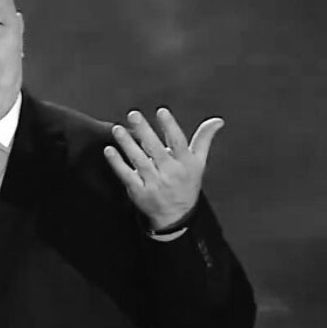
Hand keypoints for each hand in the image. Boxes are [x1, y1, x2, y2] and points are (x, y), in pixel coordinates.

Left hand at [103, 108, 222, 229]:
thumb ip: (204, 139)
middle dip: (144, 131)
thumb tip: (217, 120)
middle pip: (156, 150)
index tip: (162, 111)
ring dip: (127, 144)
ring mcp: (154, 183)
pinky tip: (109, 150)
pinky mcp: (139, 191)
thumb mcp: (199, 163)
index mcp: (185, 164)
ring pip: (139, 161)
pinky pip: (126, 175)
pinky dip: (117, 163)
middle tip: (133, 114)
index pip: (178, 143)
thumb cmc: (186, 183)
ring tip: (118, 129)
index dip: (170, 127)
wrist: (175, 216)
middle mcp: (170, 173)